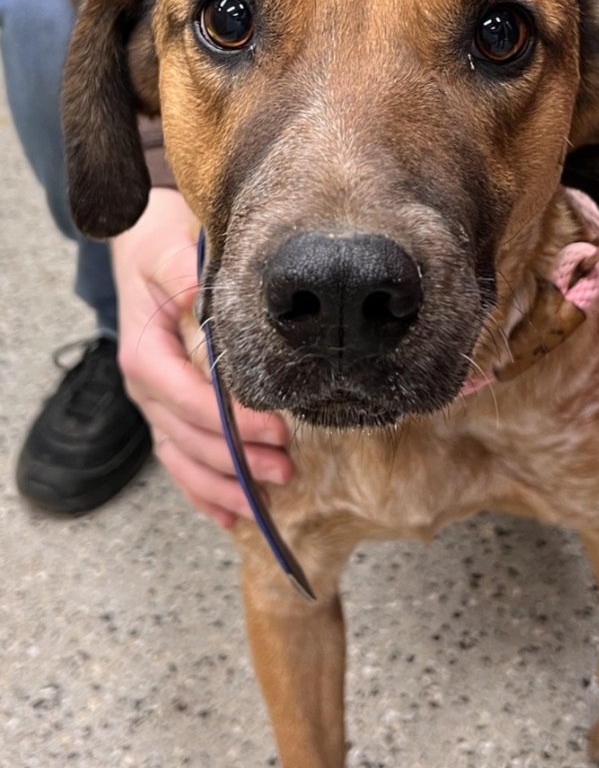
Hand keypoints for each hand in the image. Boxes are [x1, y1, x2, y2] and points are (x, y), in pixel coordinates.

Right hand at [111, 188, 293, 526]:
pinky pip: (180, 463)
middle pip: (189, 437)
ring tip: (266, 498)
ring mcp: (155, 408)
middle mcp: (146, 389)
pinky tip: (232, 516)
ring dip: (224, 484)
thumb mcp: (168, 252)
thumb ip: (182, 274)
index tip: (276, 428)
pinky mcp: (167, 416)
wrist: (145, 252)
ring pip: (184, 460)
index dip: (230, 421)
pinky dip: (203, 493)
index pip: (186, 398)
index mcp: (145, 355)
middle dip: (237, 459)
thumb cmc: (162, 251)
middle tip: (286, 468)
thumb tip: (199, 293)